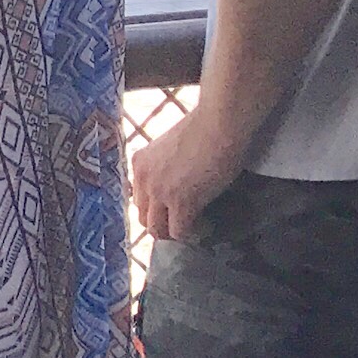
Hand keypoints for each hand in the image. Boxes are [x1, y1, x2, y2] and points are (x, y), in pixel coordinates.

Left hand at [131, 108, 242, 244]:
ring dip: (173, 233)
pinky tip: (204, 227)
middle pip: (143, 216)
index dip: (155, 207)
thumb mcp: (171, 146)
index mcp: (139, 162)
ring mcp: (159, 192)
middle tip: (181, 223)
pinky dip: (191, 235)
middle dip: (161, 223)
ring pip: (156, 229)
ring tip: (192, 229)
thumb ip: (165, 164)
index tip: (171, 210)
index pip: (138, 197)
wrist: (219, 123)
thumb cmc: (205, 127)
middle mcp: (143, 178)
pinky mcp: (181, 202)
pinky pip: (179, 231)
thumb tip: (177, 181)